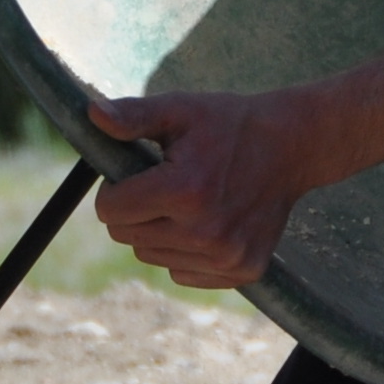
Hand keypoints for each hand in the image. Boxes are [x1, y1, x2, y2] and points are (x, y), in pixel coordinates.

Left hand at [89, 90, 324, 289]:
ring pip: (152, 257)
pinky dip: (183, 253)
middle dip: (134, 210)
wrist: (293, 147)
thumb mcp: (180, 110)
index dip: (114, 190)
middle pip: (128, 237)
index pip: (110, 211)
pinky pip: (182, 274)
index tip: (137, 173)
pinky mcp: (243, 272)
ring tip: (189, 200)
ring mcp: (227, 258)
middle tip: (164, 183)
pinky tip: (207, 222)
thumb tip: (91, 113)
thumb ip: (133, 117)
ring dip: (158, 232)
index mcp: (185, 191)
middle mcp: (206, 233)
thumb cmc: (229, 124)